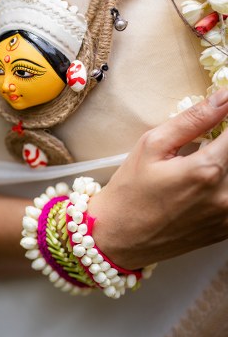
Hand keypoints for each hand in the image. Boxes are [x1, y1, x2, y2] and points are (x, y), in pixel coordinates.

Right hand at [88, 89, 227, 269]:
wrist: (119, 238)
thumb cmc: (130, 190)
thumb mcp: (152, 144)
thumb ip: (192, 119)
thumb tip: (223, 98)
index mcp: (206, 170)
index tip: (223, 109)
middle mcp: (225, 196)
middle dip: (225, 139)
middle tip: (207, 137)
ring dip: (225, 160)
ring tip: (204, 156)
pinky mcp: (227, 229)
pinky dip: (224, 179)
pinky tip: (204, 177)